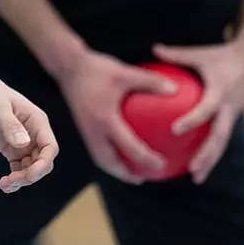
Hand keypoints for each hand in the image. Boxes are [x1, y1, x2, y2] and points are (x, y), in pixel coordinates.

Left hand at [0, 76, 58, 193]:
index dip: (43, 164)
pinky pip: (19, 168)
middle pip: (42, 161)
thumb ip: (11, 125)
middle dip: (30, 175)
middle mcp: (34, 134)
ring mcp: (24, 142)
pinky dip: (14, 178)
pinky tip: (4, 184)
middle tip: (11, 181)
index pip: (50, 148)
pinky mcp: (12, 148)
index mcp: (37, 122)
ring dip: (22, 179)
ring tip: (5, 185)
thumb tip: (24, 144)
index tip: (29, 176)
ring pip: (31, 168)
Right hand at [53, 42, 177, 183]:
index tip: (162, 165)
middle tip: (144, 178)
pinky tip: (119, 152)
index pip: (128, 146)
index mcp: (105, 119)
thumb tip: (175, 90)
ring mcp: (85, 130)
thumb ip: (150, 81)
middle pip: (109, 162)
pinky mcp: (82, 127)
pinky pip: (95, 149)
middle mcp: (93, 130)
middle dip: (126, 174)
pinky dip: (108, 157)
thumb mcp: (125, 72)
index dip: (145, 159)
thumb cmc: (97, 69)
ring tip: (131, 173)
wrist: (68, 66)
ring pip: (100, 158)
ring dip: (115, 169)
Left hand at [151, 36, 243, 183]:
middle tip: (192, 170)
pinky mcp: (232, 118)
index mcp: (220, 92)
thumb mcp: (200, 53)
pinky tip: (199, 166)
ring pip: (222, 142)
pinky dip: (212, 153)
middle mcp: (228, 107)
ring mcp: (232, 115)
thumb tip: (153, 48)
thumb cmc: (222, 55)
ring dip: (211, 160)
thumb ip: (177, 54)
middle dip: (207, 155)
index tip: (175, 130)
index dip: (192, 120)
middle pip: (219, 136)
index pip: (205, 110)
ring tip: (196, 178)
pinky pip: (222, 138)